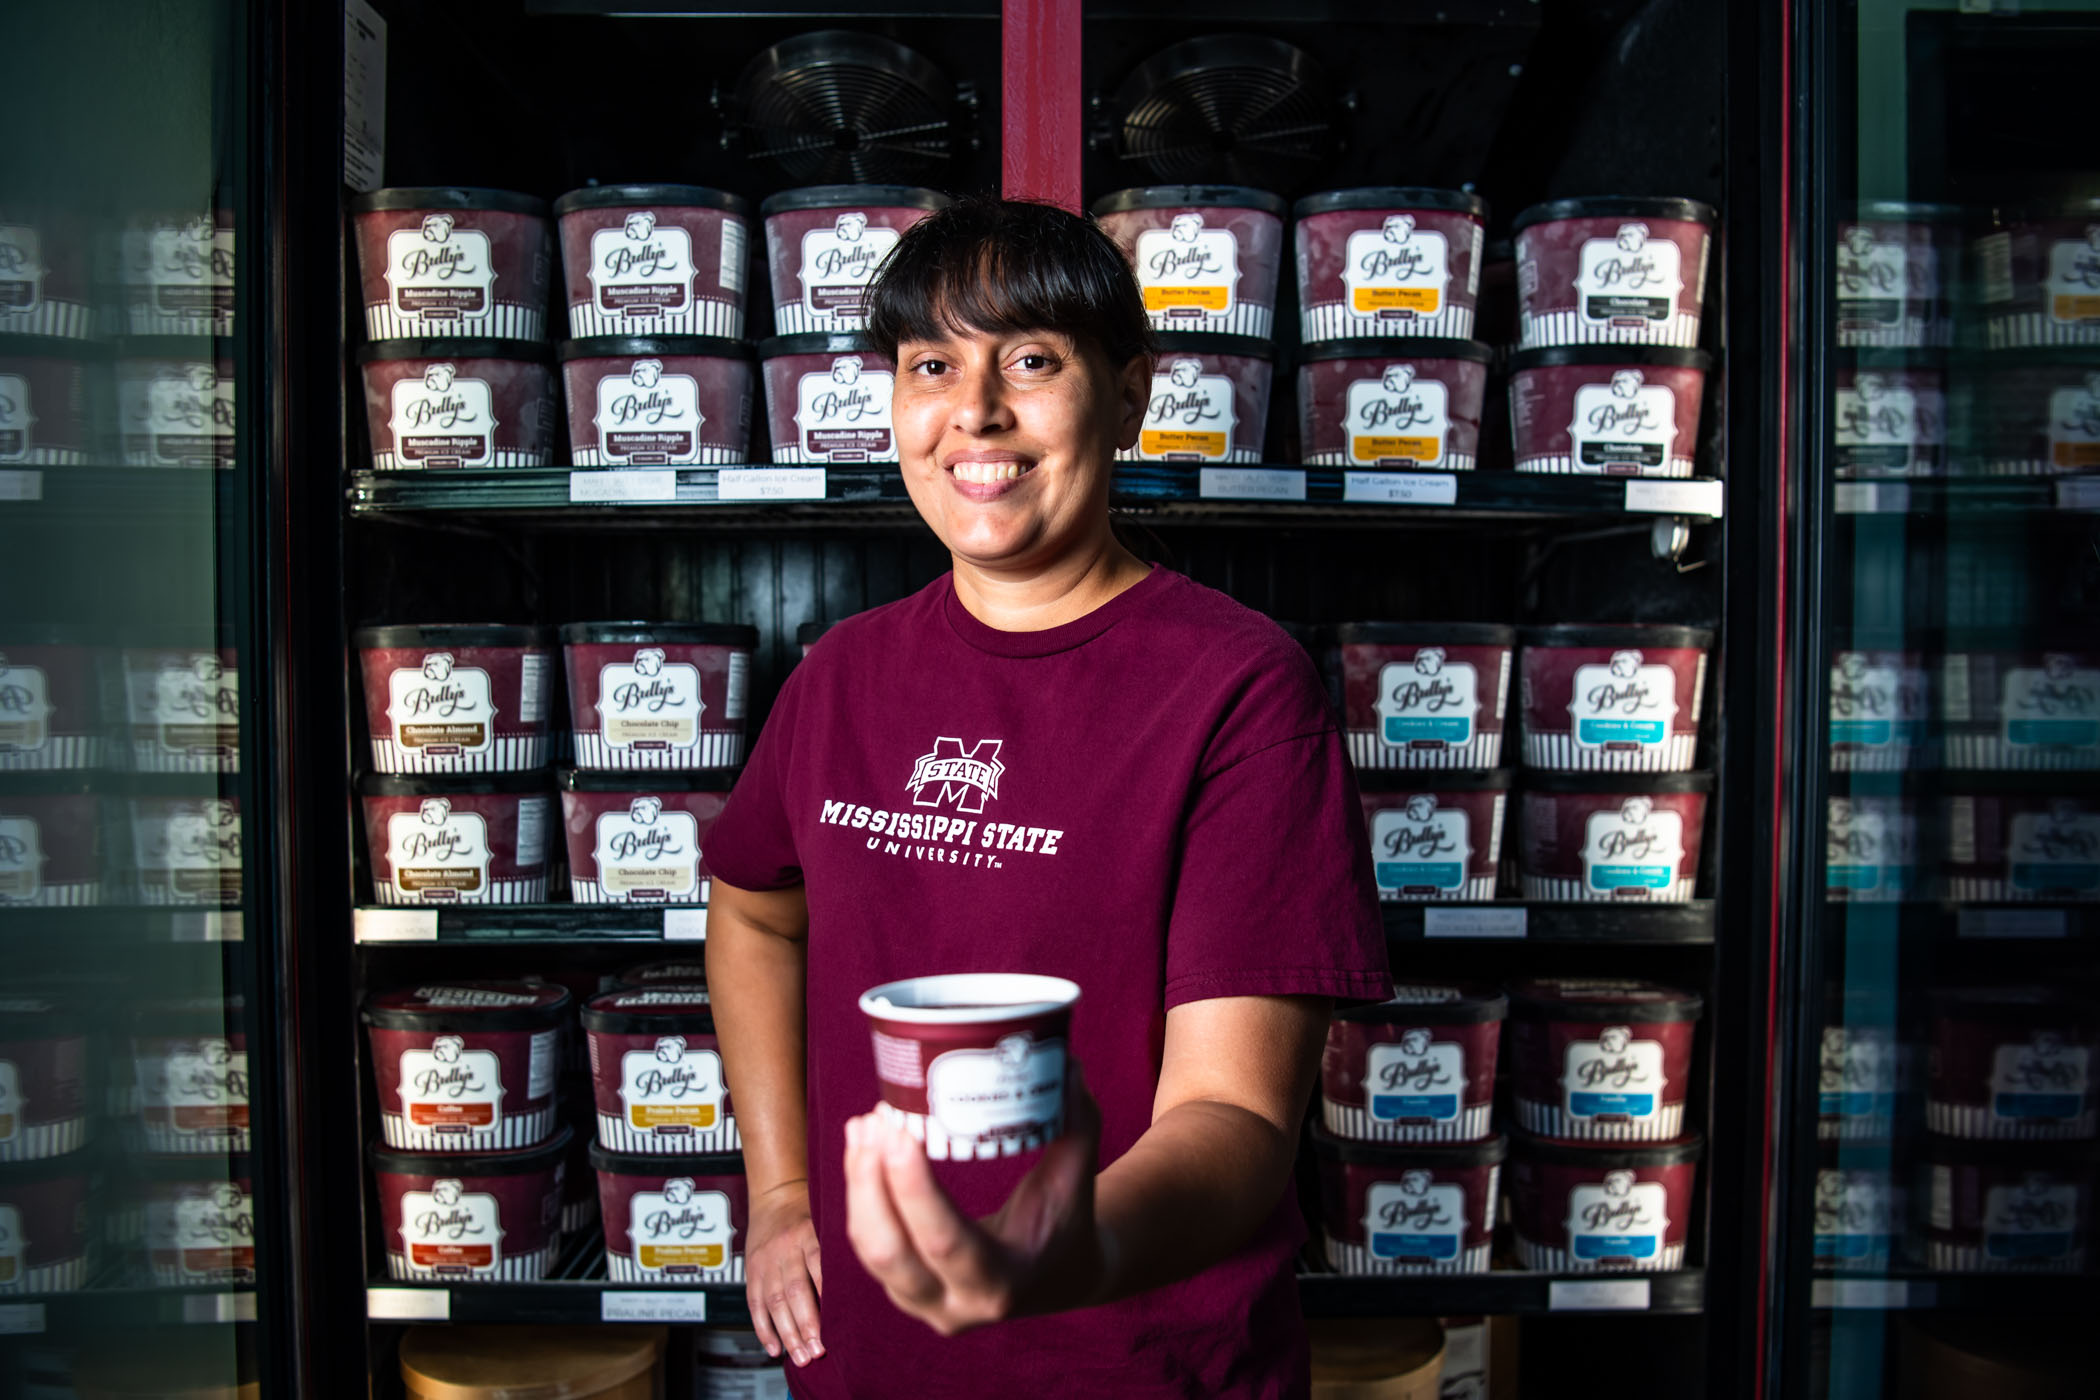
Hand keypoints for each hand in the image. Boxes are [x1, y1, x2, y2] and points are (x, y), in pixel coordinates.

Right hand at [744, 1179, 824, 1366]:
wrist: (775, 1195)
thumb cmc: (809, 1211)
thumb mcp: (828, 1220)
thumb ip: (840, 1248)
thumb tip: (863, 1284)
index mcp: (809, 1232)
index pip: (819, 1266)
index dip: (827, 1297)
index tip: (839, 1324)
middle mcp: (786, 1247)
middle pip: (794, 1290)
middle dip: (806, 1324)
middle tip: (818, 1351)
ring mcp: (766, 1260)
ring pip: (774, 1301)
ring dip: (787, 1333)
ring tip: (801, 1356)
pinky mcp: (752, 1271)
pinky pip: (755, 1304)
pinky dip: (763, 1329)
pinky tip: (774, 1348)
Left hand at [843, 1064, 1106, 1335]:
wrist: (1060, 1278)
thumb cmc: (1068, 1223)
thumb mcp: (1078, 1180)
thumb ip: (1075, 1123)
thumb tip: (1064, 1061)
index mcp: (1003, 1283)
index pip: (944, 1242)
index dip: (913, 1189)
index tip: (898, 1130)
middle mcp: (957, 1305)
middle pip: (890, 1251)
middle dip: (870, 1182)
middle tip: (873, 1120)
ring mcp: (924, 1303)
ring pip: (870, 1248)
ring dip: (859, 1183)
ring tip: (862, 1125)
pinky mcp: (904, 1289)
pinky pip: (869, 1243)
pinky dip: (861, 1194)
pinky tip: (862, 1146)